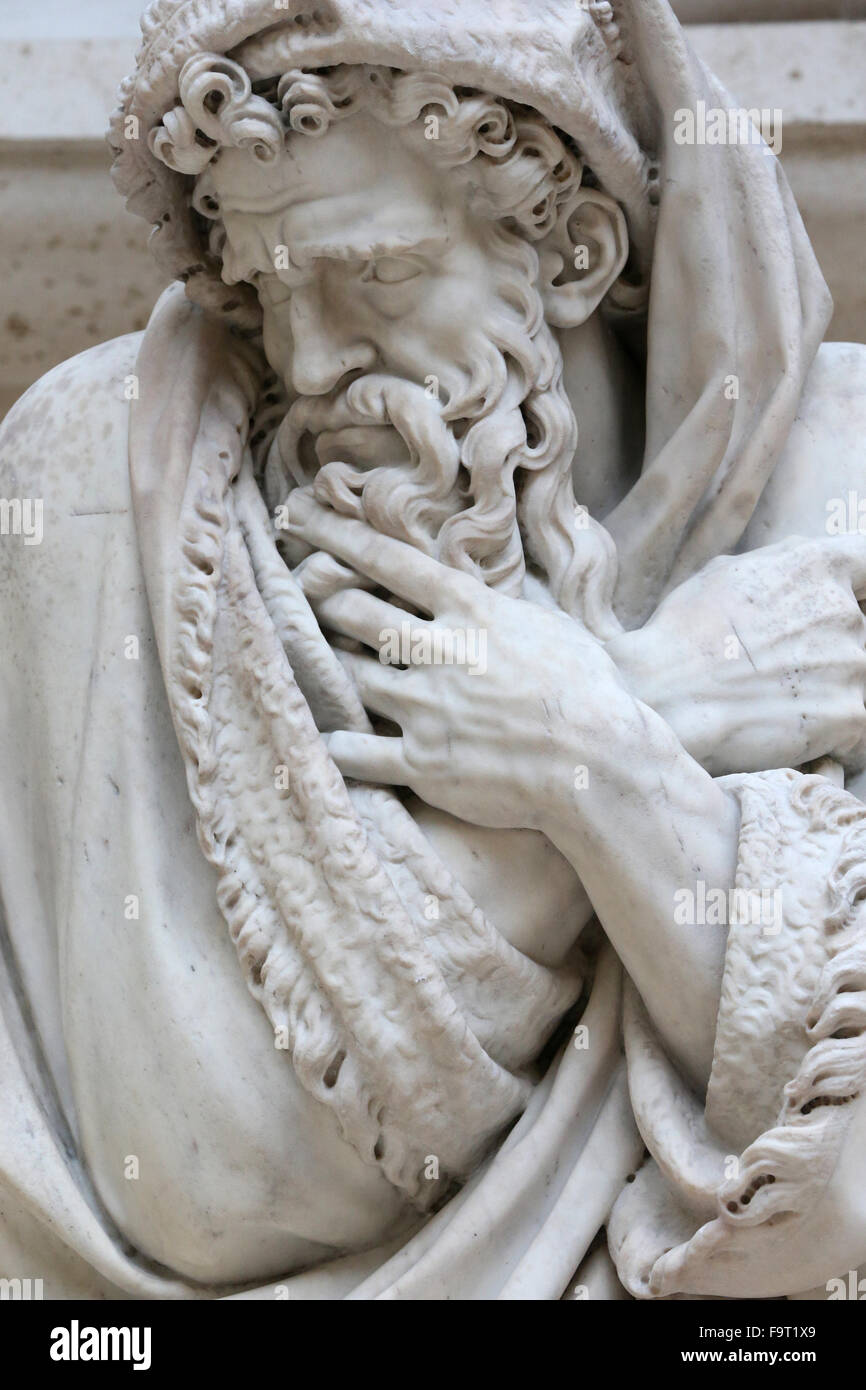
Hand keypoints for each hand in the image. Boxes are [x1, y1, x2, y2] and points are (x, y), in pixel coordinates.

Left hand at [286, 493, 634, 830]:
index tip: (303, 517)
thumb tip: (475, 593)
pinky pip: (359, 753)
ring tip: (328, 668)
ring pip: (354, 678)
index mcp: (471, 612)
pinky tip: (329, 743)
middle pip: (355, 614)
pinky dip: (340, 747)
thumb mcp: (549, 626)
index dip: (339, 536)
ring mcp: (426, 709)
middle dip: (327, 603)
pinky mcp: (423, 763)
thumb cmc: (590, 689)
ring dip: (338, 670)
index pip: (390, 562)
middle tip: (312, 599)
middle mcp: (439, 653)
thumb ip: (500, 609)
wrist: (602, 760)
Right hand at [608, 535, 865, 775]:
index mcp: (818, 566)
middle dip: (831, 648)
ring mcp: (854, 665)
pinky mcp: (852, 716)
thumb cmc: (682, 635)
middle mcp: (845, 611)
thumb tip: (800, 568)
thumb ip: (780, 566)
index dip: (859, 586)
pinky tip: (791, 736)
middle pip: (860, 630)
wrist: (666, 698)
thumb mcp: (725, 574)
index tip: (852, 599)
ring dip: (831, 692)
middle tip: (782, 669)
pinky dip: (834, 738)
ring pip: (859, 680)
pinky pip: (859, 733)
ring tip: (778, 706)